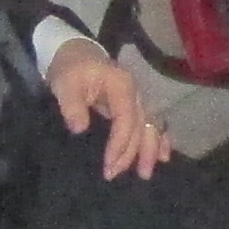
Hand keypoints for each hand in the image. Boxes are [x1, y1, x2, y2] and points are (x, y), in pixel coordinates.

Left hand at [47, 37, 170, 176]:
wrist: (76, 53)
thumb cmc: (71, 69)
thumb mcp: (65, 83)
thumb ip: (72, 105)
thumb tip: (79, 128)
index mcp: (122, 86)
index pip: (126, 119)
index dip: (119, 144)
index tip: (108, 164)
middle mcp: (135, 93)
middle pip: (141, 127)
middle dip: (132, 153)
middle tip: (114, 174)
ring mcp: (137, 100)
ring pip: (150, 127)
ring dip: (149, 151)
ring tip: (144, 174)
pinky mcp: (134, 106)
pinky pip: (151, 125)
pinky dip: (158, 140)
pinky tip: (163, 157)